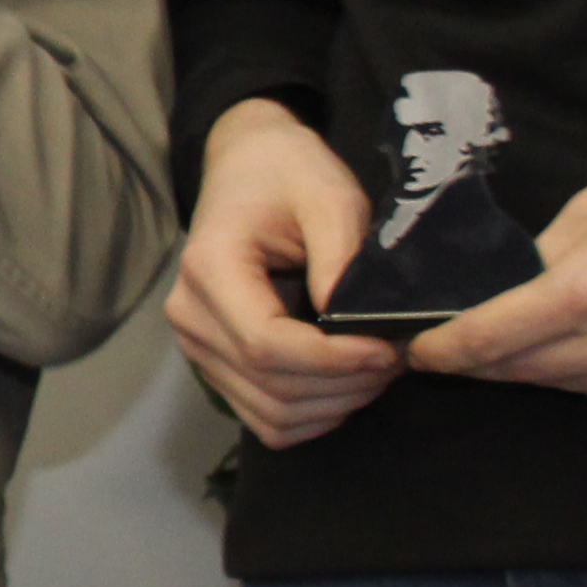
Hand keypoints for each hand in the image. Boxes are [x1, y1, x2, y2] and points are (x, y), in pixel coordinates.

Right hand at [170, 97, 399, 446]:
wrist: (248, 167)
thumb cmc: (288, 173)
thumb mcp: (327, 194)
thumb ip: (340, 252)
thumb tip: (349, 322)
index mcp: (210, 267)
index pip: (266, 344)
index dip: (333, 360)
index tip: (387, 349)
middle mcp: (190, 315)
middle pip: (271, 386)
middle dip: (345, 384)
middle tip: (396, 356)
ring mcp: (196, 345)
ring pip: (270, 415)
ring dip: (334, 405)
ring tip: (376, 369)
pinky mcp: (213, 364)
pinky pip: (264, 419)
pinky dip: (312, 417)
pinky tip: (345, 385)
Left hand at [410, 88, 586, 407]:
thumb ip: (547, 257)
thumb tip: (505, 291)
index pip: (494, 338)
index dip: (446, 350)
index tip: (417, 351)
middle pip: (528, 372)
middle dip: (485, 363)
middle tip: (453, 351)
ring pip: (577, 388)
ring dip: (542, 370)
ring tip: (519, 345)